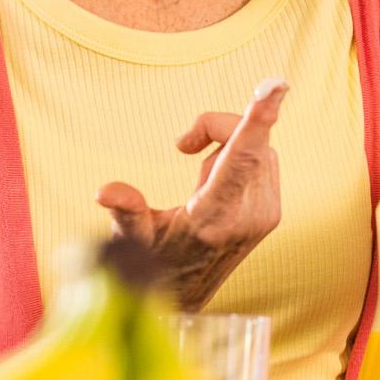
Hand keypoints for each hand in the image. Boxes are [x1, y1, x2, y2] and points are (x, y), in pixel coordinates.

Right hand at [97, 79, 288, 310]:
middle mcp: (249, 215)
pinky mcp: (274, 209)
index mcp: (214, 217)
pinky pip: (263, 158)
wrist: (187, 295)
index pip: (241, 158)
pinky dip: (239, 157)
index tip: (276, 85)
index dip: (257, 119)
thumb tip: (103, 191)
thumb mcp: (132, 239)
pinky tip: (218, 184)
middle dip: (215, 128)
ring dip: (226, 146)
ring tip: (199, 180)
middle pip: (247, 140)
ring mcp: (267, 213)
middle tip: (182, 146)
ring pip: (259, 145)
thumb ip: (124, 210)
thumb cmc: (153, 261)